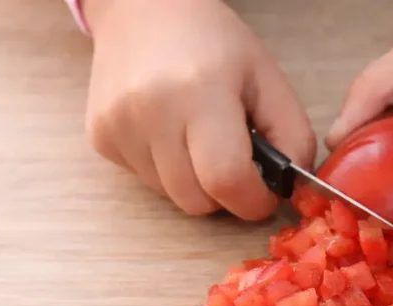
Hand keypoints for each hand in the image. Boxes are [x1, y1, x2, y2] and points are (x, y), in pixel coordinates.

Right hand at [83, 0, 315, 218]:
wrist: (143, 10)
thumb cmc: (213, 43)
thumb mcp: (268, 79)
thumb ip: (293, 136)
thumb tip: (292, 189)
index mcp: (200, 92)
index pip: (227, 179)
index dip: (254, 199)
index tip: (266, 191)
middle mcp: (150, 111)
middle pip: (197, 200)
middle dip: (226, 194)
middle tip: (236, 162)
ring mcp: (118, 126)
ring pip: (172, 197)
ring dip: (196, 183)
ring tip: (200, 139)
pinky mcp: (100, 137)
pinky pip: (148, 182)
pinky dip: (168, 171)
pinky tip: (171, 133)